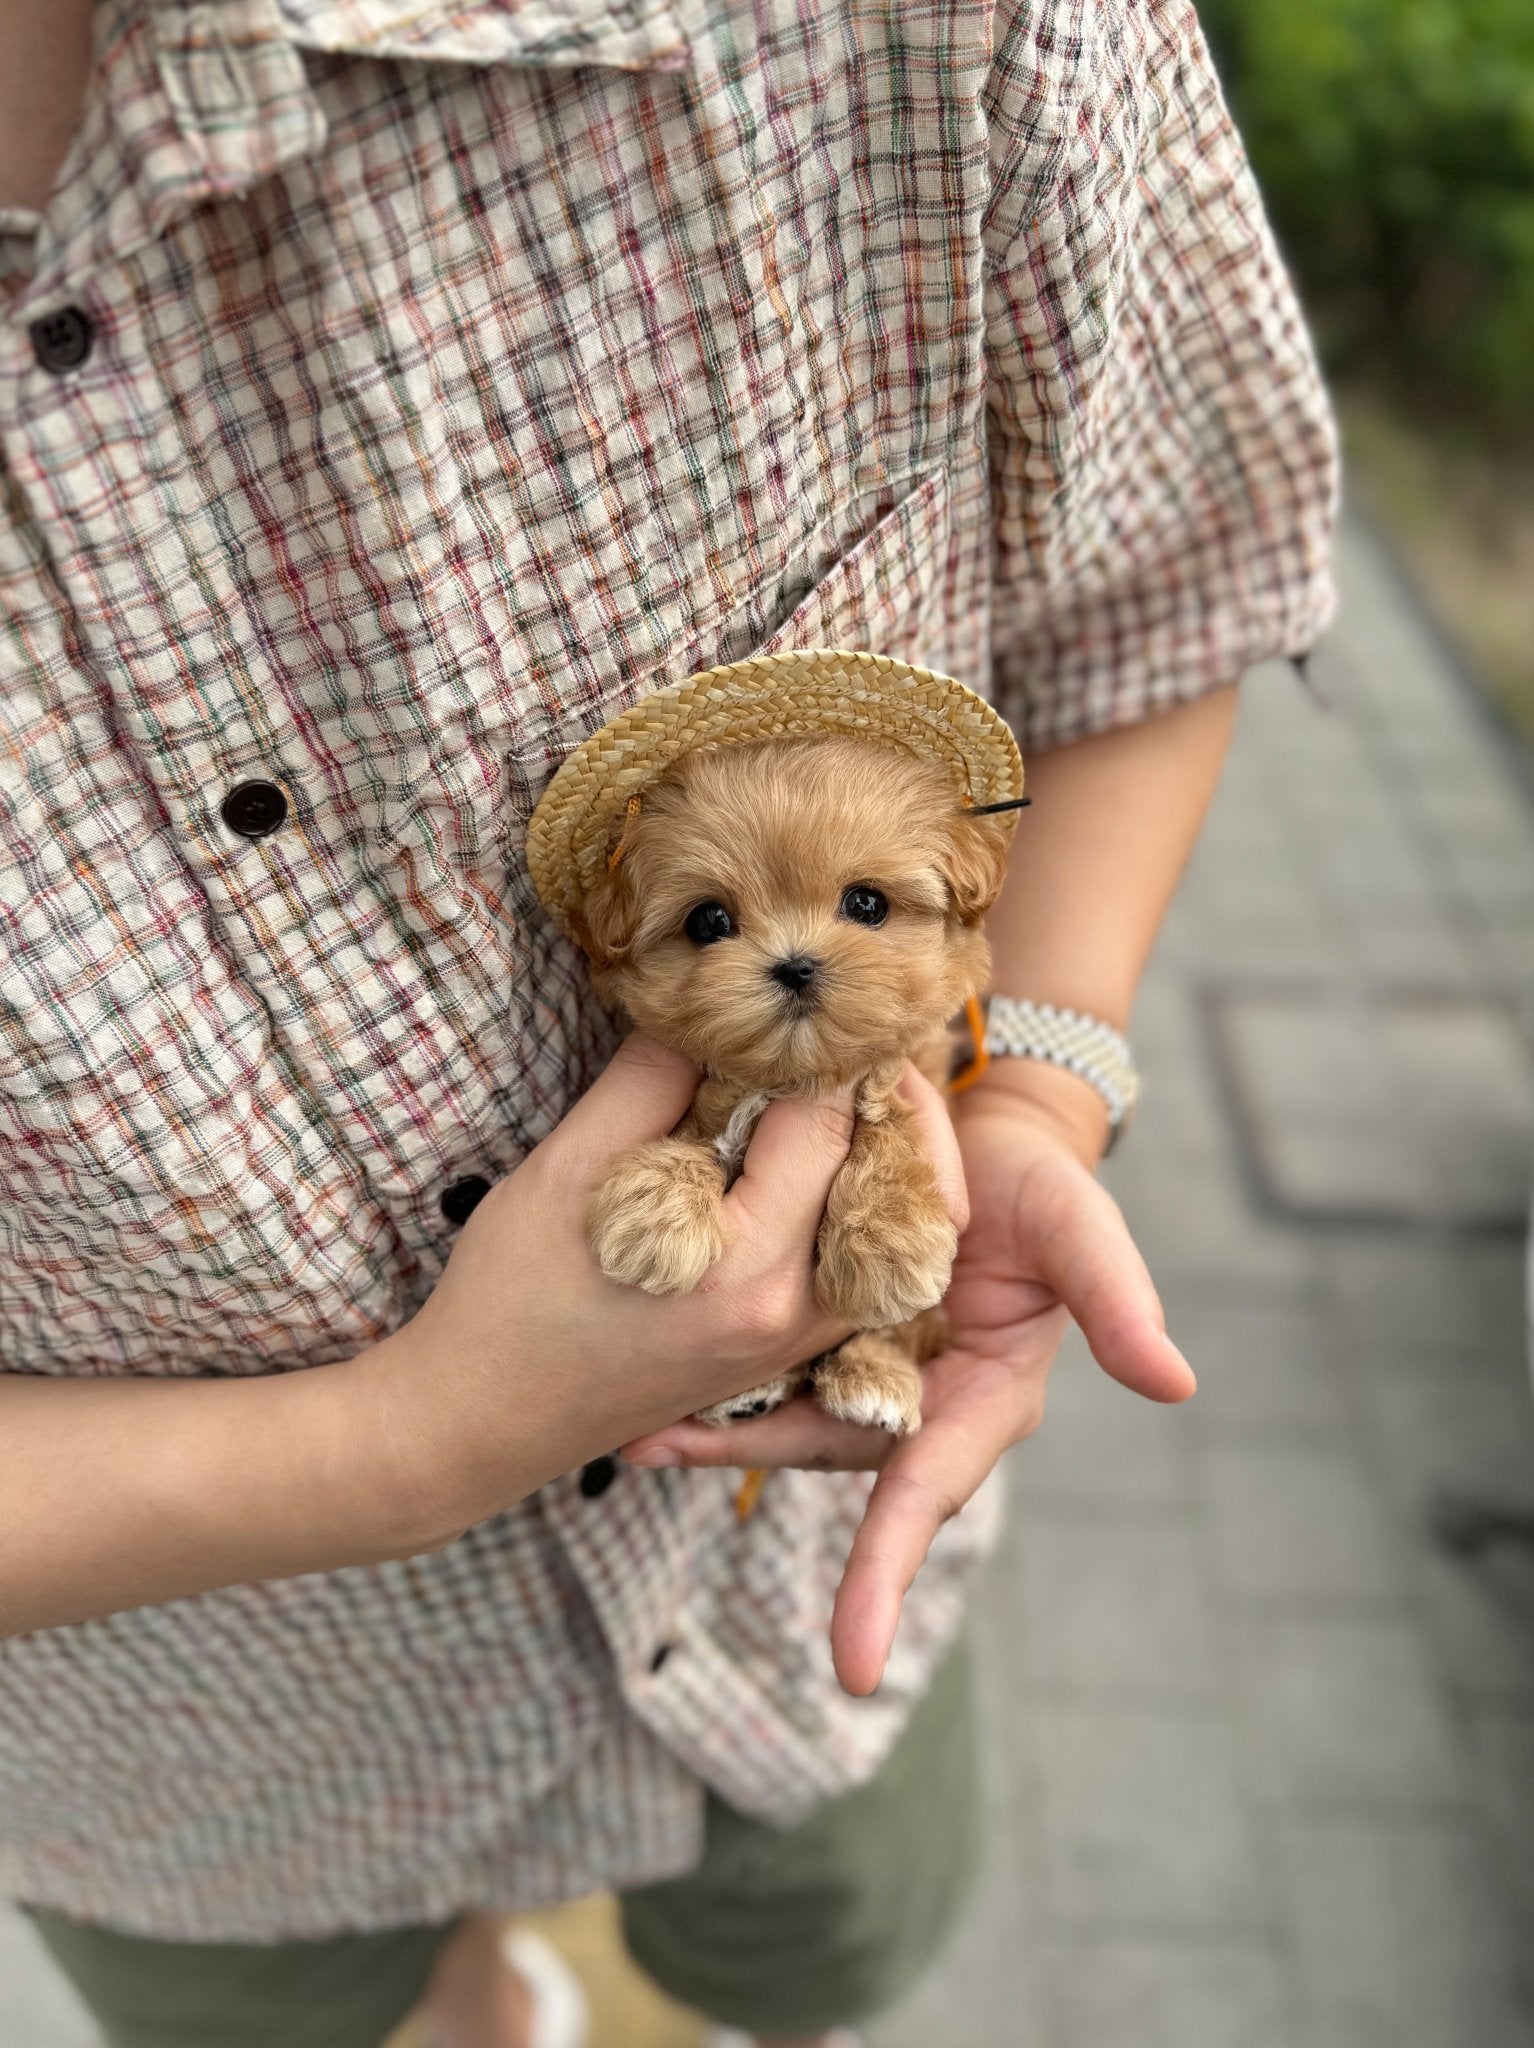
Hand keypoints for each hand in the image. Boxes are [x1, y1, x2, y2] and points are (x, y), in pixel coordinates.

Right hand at [370, 1035, 872, 1541]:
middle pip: (884, 1173)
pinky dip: (853, 1205)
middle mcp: (791, 1312)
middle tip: (828, 1032)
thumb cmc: (510, 1296)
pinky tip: (807, 1162)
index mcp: (741, 1265)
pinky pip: (864, 1268)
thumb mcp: (568, 1167)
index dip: (816, 1048)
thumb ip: (652, 1079)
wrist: (482, 1422)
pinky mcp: (790, 1354)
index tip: (797, 1001)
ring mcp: (799, 1342)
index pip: (824, 1122)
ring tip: (822, 1093)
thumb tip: (713, 1010)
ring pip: (895, 1228)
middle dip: (860, 1091)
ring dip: (873, 1151)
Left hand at [622, 1063, 1194, 1695]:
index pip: (925, 1494)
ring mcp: (860, 1363)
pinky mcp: (817, 1322)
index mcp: (978, 1402)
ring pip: (781, 1412)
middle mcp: (912, 1399)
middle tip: (660, 1452)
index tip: (850, 1669)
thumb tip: (1178, 1384)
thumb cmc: (1041, 1186)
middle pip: (825, 1450)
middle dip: (750, 1456)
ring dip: (712, 1423)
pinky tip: (650, 1373)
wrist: (983, 1128)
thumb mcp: (1083, 1231)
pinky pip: (762, 1362)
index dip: (886, 1574)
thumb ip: (1119, 1302)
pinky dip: (710, 1372)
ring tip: (635, 1427)